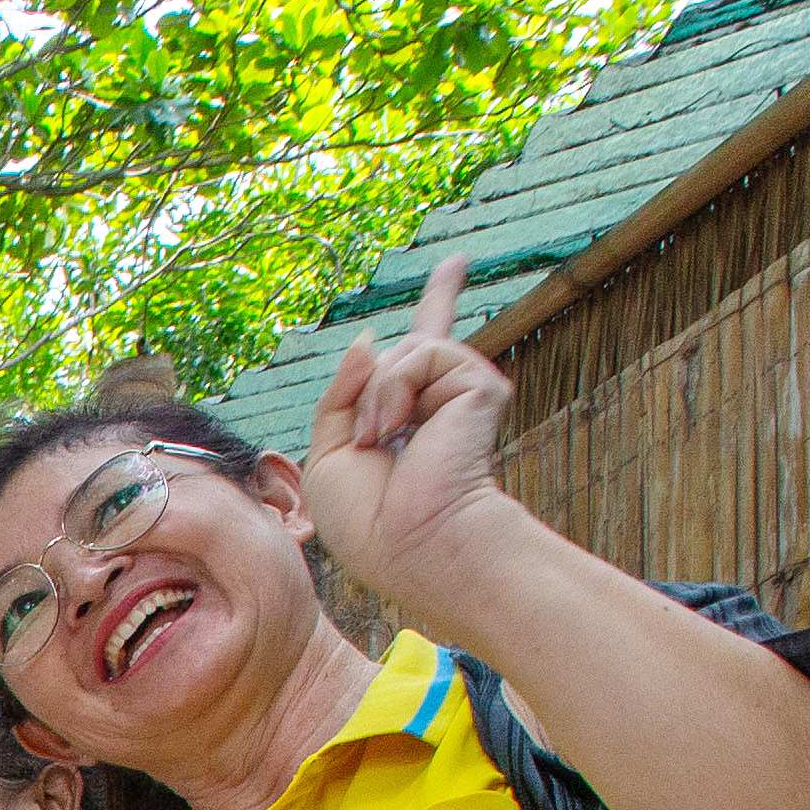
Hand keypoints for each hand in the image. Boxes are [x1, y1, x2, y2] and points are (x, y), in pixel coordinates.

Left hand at [302, 250, 515, 625]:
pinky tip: (398, 431)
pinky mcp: (480, 385)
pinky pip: (418, 354)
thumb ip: (342, 394)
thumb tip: (371, 337)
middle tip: (374, 445)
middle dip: (377, 381)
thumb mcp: (328, 454)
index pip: (422, 351)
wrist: (411, 544)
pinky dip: (393, 391)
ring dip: (375, 398)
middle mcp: (443, 397)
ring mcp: (462, 389)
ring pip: (400, 352)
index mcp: (411, 414)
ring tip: (382, 441)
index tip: (457, 265)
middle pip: (408, 345)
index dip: (439, 303)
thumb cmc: (369, 521)